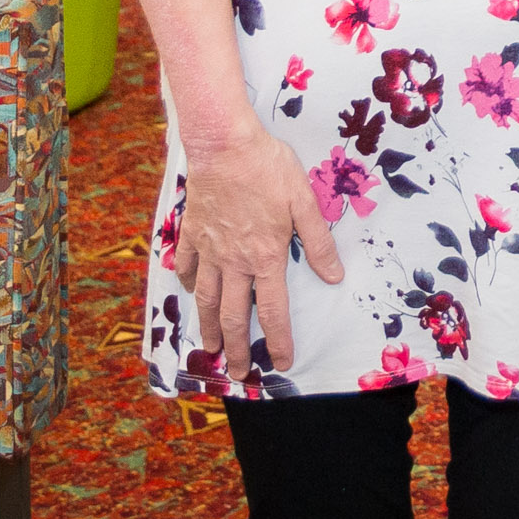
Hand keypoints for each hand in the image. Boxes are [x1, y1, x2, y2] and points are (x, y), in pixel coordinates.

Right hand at [170, 124, 344, 371]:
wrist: (224, 145)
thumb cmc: (269, 169)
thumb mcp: (304, 202)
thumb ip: (317, 242)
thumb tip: (333, 277)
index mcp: (265, 256)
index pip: (273, 310)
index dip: (279, 340)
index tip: (282, 363)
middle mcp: (234, 261)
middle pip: (234, 315)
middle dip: (238, 348)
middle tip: (238, 373)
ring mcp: (208, 249)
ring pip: (205, 298)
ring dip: (208, 326)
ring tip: (211, 348)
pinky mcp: (191, 232)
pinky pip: (185, 264)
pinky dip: (185, 281)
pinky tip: (187, 291)